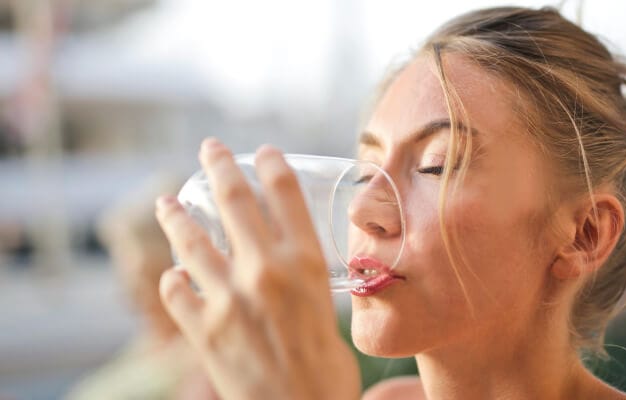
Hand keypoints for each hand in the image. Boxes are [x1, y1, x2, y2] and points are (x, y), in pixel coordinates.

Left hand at [156, 138, 360, 399]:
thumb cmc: (327, 375)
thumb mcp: (330, 316)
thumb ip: (305, 288)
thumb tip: (287, 274)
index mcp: (307, 264)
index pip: (285, 193)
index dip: (271, 164)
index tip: (262, 151)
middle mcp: (266, 270)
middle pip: (234, 200)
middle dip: (218, 165)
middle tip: (209, 150)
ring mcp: (228, 297)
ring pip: (191, 240)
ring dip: (174, 217)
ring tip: (165, 204)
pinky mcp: (202, 329)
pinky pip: (174, 291)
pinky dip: (171, 281)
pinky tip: (172, 276)